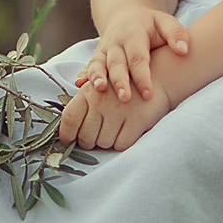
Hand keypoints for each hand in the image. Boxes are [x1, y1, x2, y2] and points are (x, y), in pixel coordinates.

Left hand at [54, 79, 171, 151]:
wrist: (158, 78)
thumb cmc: (123, 86)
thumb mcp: (99, 87)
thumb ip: (82, 103)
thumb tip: (64, 128)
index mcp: (88, 91)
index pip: (69, 118)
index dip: (65, 135)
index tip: (68, 142)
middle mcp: (101, 101)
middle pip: (85, 136)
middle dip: (87, 142)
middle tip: (93, 139)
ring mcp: (119, 111)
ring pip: (103, 143)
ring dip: (105, 142)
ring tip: (112, 130)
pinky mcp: (136, 120)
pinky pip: (121, 144)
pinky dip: (121, 143)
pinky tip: (124, 133)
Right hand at [71, 7, 189, 106]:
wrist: (126, 16)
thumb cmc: (150, 25)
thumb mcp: (165, 21)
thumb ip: (176, 33)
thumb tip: (184, 50)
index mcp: (133, 34)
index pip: (138, 58)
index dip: (142, 76)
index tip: (149, 94)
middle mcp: (116, 42)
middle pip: (116, 63)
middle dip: (120, 81)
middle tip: (125, 98)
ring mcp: (104, 49)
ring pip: (98, 64)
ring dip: (97, 77)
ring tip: (99, 89)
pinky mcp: (97, 56)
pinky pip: (88, 66)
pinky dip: (83, 75)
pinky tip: (78, 84)